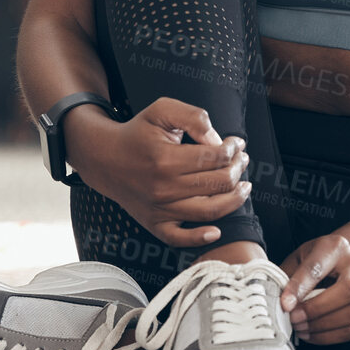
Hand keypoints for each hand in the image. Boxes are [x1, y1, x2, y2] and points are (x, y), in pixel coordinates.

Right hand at [64, 97, 250, 248]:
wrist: (105, 158)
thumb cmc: (138, 132)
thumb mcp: (162, 110)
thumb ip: (194, 117)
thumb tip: (218, 141)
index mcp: (166, 159)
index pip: (216, 157)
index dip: (233, 149)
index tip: (236, 143)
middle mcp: (163, 187)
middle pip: (218, 184)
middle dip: (238, 170)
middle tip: (242, 160)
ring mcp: (159, 209)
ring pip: (209, 211)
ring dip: (234, 199)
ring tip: (244, 186)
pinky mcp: (154, 223)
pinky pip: (179, 239)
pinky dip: (200, 238)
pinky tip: (216, 230)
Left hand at [278, 234, 349, 345]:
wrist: (338, 263)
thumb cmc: (313, 261)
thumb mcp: (298, 259)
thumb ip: (287, 276)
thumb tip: (273, 299)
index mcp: (335, 247)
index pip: (318, 267)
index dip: (300, 287)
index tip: (284, 304)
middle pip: (348, 289)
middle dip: (317, 308)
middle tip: (294, 318)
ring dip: (324, 325)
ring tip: (300, 328)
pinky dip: (329, 336)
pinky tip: (310, 333)